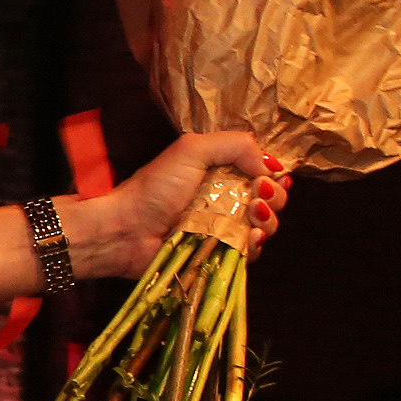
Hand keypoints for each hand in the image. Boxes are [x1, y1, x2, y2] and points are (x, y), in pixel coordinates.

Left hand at [64, 131, 289, 279]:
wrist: (127, 230)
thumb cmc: (155, 188)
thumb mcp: (192, 150)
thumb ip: (235, 145)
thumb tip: (270, 165)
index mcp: (220, 172)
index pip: (263, 172)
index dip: (273, 174)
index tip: (268, 176)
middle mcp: (226, 199)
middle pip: (271, 198)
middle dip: (273, 196)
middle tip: (256, 194)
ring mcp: (224, 228)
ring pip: (266, 225)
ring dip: (268, 219)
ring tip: (252, 215)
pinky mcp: (220, 254)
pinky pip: (251, 251)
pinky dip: (256, 244)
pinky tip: (250, 237)